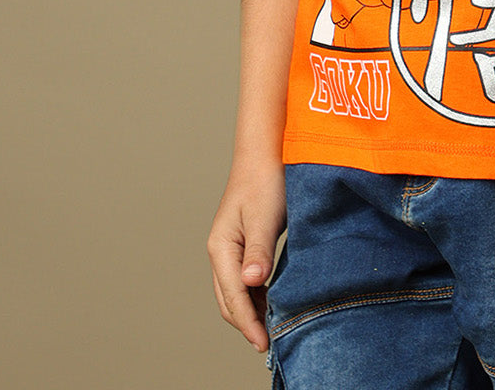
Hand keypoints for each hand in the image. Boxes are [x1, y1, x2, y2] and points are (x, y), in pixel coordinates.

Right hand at [207, 161, 286, 352]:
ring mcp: (230, 248)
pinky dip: (257, 296)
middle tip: (269, 344)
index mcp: (221, 247)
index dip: (248, 323)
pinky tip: (273, 302)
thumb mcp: (264, 216)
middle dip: (247, 323)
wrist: (266, 152)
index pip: (233, 296)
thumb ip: (258, 251)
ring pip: (236, 292)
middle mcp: (221, 251)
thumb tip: (252, 283)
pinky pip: (245, 279)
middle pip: (229, 300)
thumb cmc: (266, 180)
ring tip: (273, 329)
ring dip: (252, 311)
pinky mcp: (243, 244)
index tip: (264, 344)